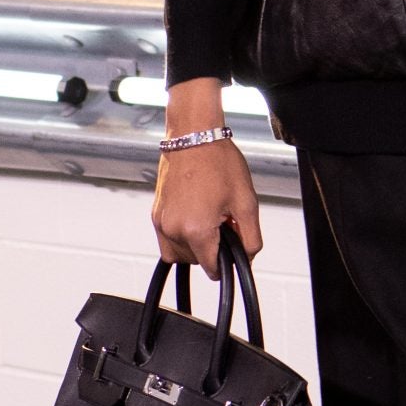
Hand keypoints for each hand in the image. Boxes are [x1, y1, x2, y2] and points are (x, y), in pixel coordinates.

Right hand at [151, 79, 263, 274]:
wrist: (194, 136)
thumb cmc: (218, 161)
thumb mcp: (247, 202)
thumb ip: (250, 237)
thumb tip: (248, 257)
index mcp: (196, 230)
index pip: (212, 269)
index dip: (227, 261)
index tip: (232, 247)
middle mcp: (173, 229)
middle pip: (195, 262)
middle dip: (212, 249)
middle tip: (223, 223)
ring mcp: (161, 222)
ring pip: (179, 254)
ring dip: (195, 245)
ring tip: (209, 218)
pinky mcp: (155, 213)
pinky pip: (167, 239)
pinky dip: (182, 235)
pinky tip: (196, 215)